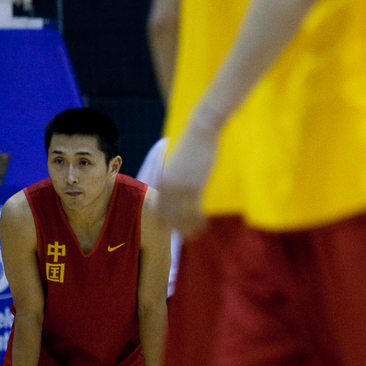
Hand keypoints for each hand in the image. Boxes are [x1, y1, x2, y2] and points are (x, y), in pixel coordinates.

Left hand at [157, 117, 219, 237]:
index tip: (176, 228)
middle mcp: (167, 186)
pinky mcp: (194, 187)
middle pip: (169, 217)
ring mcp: (180, 188)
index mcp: (162, 180)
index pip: (160, 210)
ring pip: (182, 218)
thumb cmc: (193, 145)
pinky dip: (199, 221)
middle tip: (188, 234)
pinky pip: (194, 212)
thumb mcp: (178, 164)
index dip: (167, 222)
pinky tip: (204, 225)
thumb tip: (179, 189)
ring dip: (189, 228)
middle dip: (178, 228)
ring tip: (198, 232)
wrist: (201, 130)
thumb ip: (175, 178)